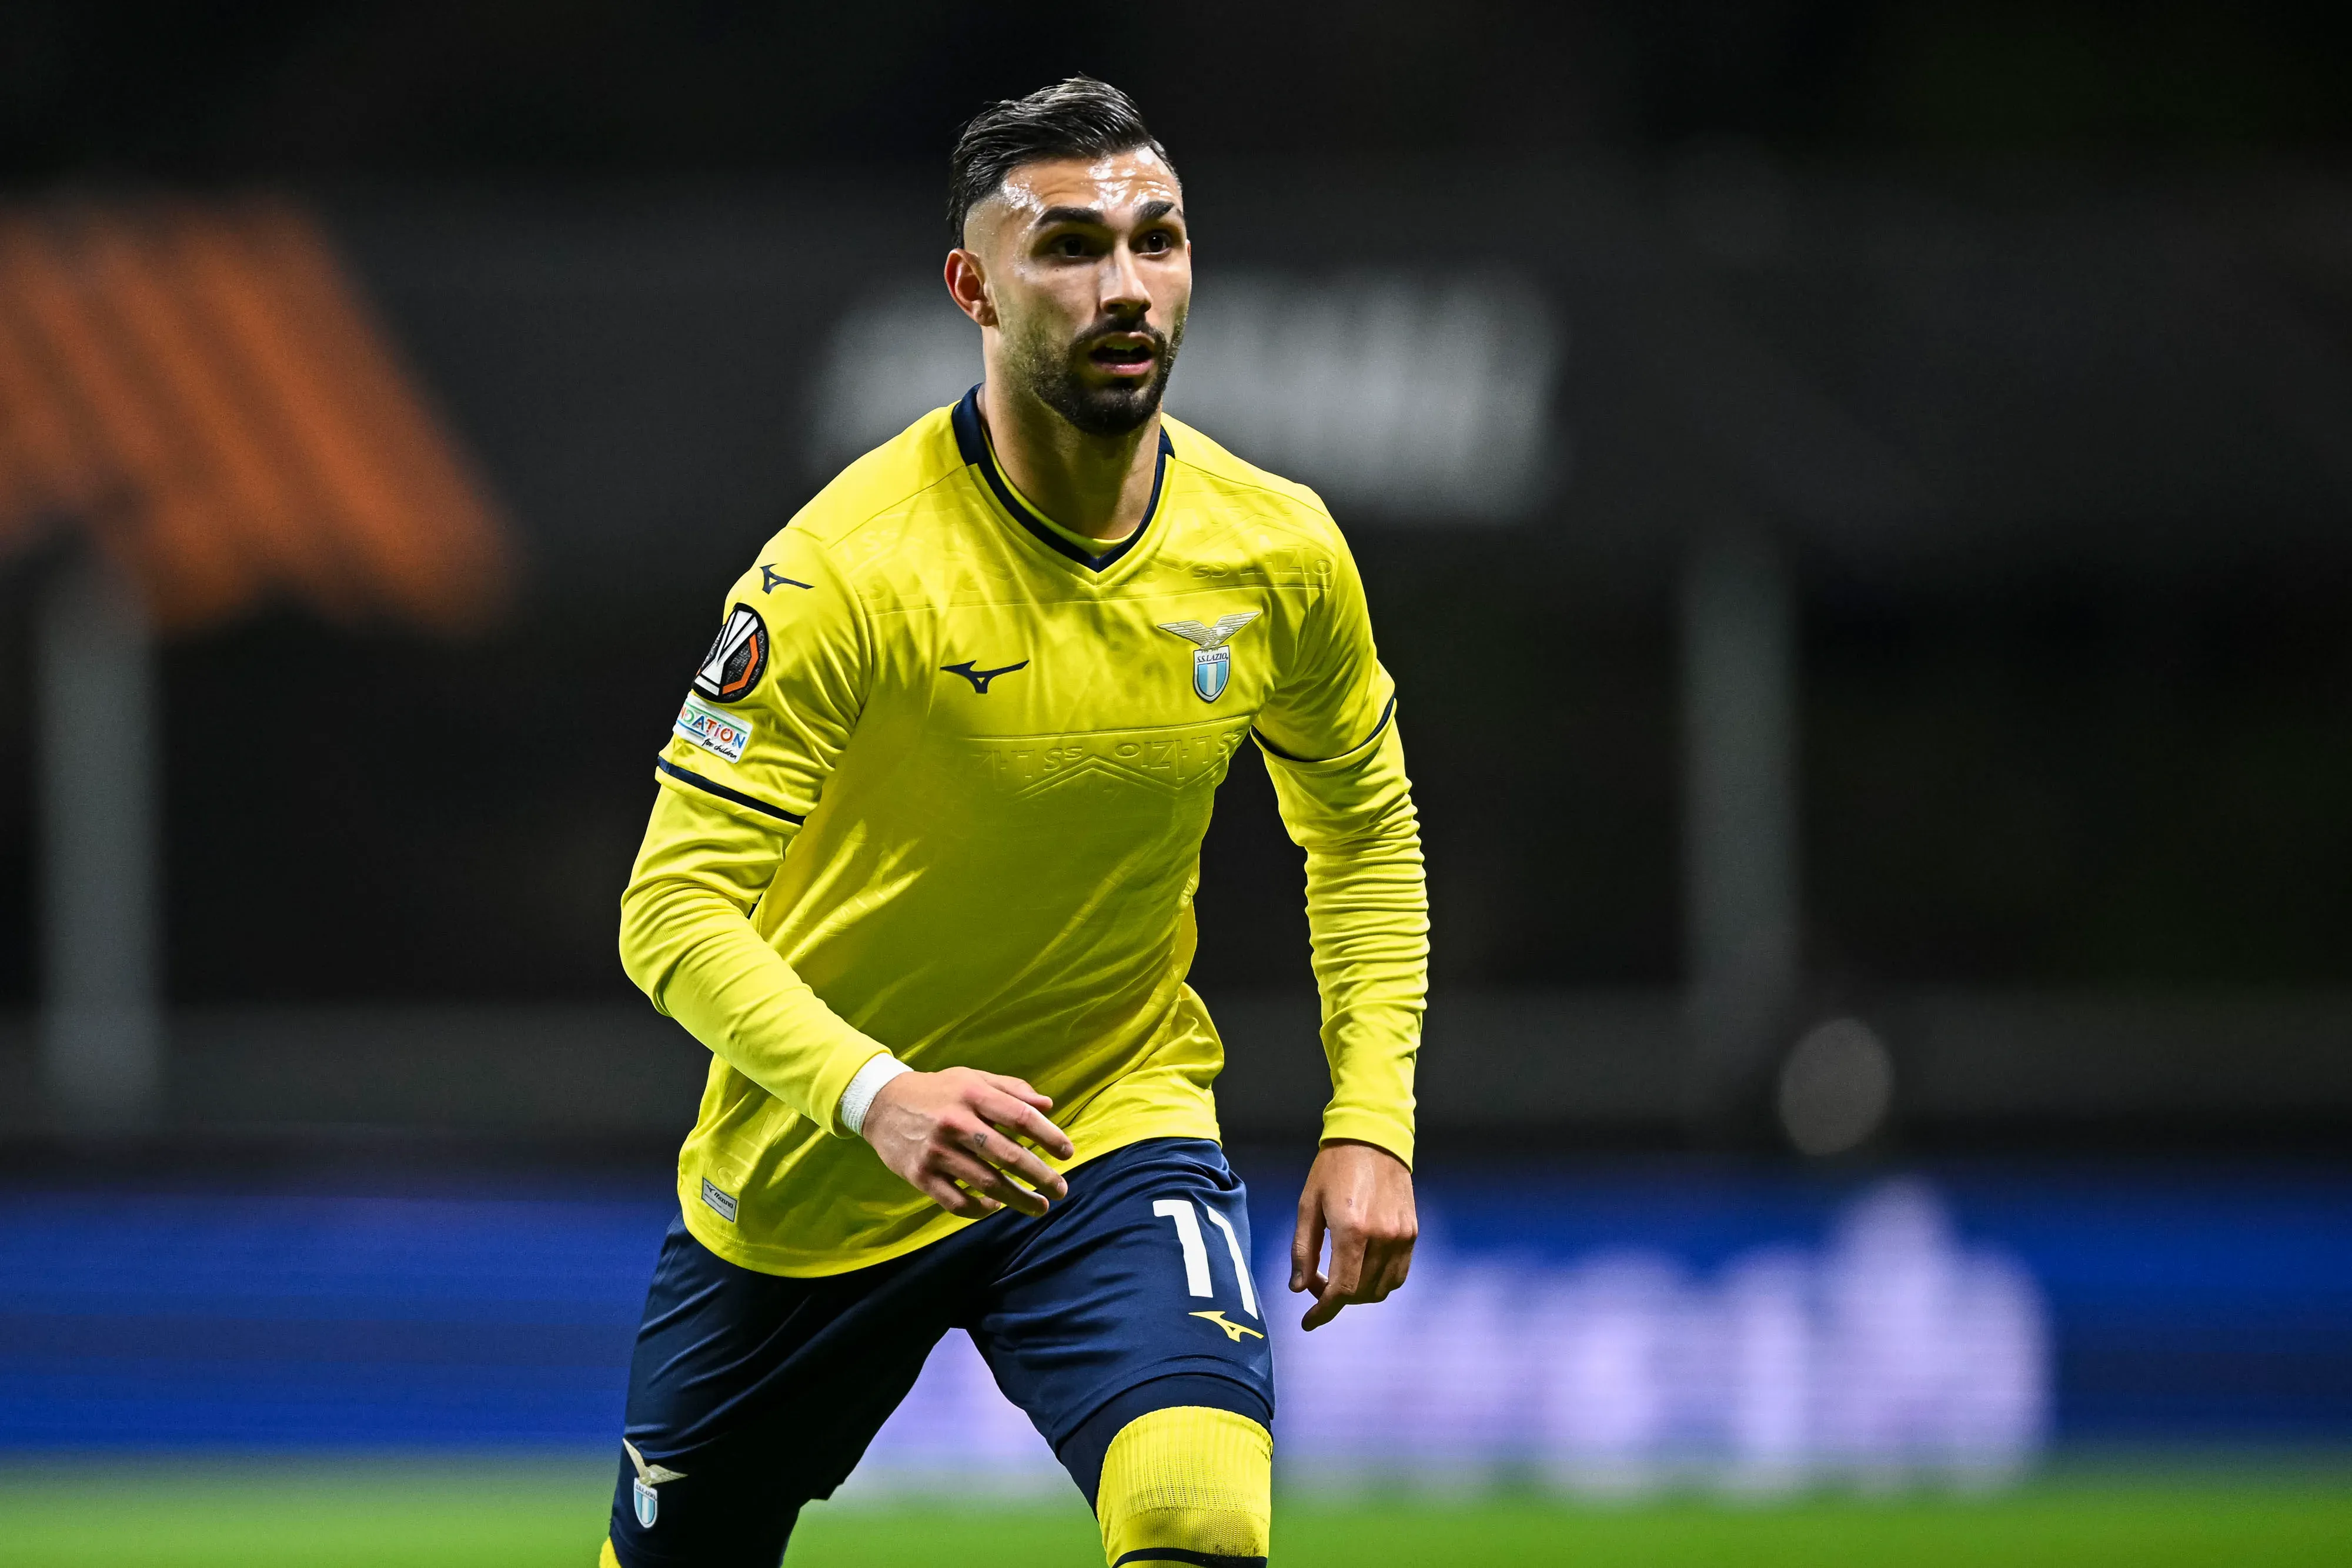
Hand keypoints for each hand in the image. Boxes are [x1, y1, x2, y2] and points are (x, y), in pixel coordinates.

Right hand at [861, 1067, 1075, 1219]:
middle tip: (1062, 1189)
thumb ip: (1011, 1090)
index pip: (1020, 1118)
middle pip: (1008, 1155)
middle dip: (1041, 1176)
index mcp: (972, 1095)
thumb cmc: (937, 1090)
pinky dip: (980, 1209)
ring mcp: (936, 1152)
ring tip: (1040, 1207)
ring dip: (1019, 1199)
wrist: (880, 1104)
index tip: (1068, 1153)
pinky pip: (956, 1201)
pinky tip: (996, 1207)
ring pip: (986, 1184)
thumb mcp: (972, 1078)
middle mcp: (955, 1123)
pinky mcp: (920, 1175)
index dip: (1049, 1136)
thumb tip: (1048, 1107)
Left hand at [1289, 1139, 1416, 1329]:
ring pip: (1382, 1289)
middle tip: (1316, 1283)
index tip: (1308, 1321)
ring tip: (1339, 1277)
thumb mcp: (1308, 1205)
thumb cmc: (1333, 1168)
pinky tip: (1362, 1270)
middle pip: (1361, 1293)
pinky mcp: (1412, 1233)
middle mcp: (1382, 1237)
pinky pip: (1398, 1274)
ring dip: (1358, 1294)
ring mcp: (1401, 1236)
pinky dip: (1379, 1282)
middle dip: (1335, 1298)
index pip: (1342, 1290)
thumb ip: (1303, 1250)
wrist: (1373, 1138)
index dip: (1324, 1311)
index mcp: (1352, 1230)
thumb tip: (1298, 1288)